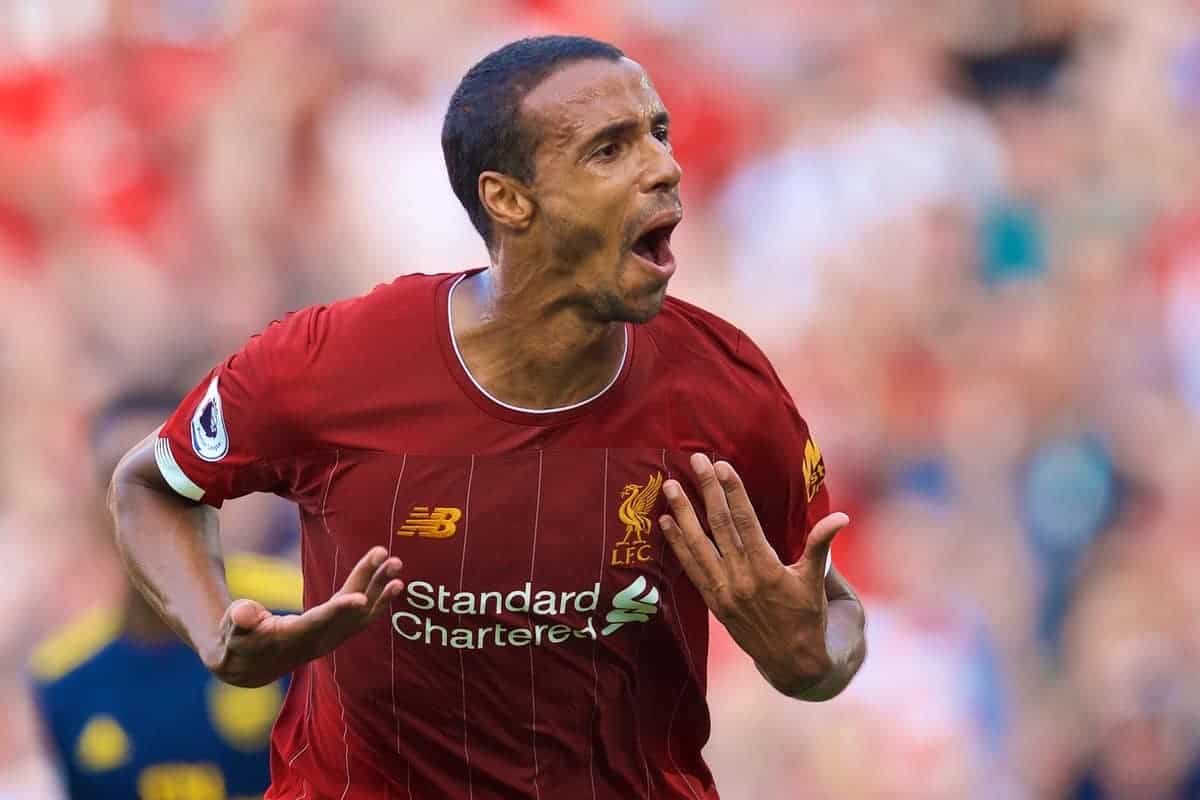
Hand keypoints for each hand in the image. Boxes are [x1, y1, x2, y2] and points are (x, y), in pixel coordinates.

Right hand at [204, 546, 403, 686]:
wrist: (250, 667)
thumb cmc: (239, 641)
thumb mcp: (232, 629)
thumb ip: (239, 620)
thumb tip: (244, 613)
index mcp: (293, 637)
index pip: (320, 622)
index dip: (339, 611)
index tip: (360, 598)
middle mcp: (319, 640)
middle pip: (350, 611)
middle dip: (370, 584)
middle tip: (390, 559)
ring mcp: (331, 639)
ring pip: (362, 612)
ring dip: (380, 588)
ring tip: (397, 564)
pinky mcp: (336, 634)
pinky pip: (363, 617)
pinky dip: (379, 600)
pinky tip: (394, 582)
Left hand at [660, 453, 849, 693]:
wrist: (791, 663)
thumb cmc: (808, 617)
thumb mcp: (816, 581)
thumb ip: (821, 546)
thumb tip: (841, 517)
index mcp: (768, 570)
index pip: (745, 522)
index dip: (732, 492)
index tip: (721, 466)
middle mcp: (741, 579)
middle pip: (719, 526)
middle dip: (706, 491)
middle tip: (695, 460)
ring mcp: (723, 591)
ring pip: (698, 545)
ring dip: (683, 514)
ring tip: (669, 487)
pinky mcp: (713, 602)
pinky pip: (691, 568)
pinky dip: (678, 544)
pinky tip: (666, 523)